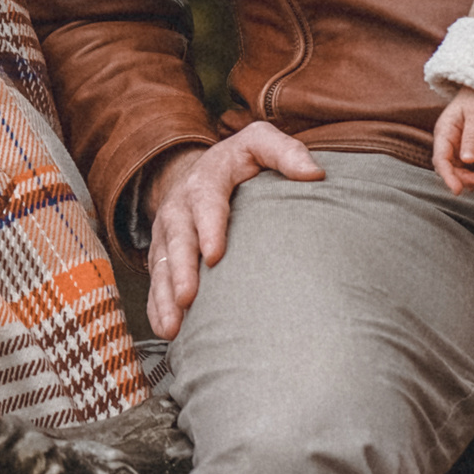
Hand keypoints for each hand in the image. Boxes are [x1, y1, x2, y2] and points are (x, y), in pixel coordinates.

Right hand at [144, 122, 322, 340]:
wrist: (205, 169)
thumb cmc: (242, 161)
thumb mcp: (261, 143)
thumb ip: (287, 152)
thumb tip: (316, 174)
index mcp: (206, 180)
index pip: (205, 202)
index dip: (208, 227)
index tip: (215, 255)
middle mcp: (180, 207)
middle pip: (177, 239)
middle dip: (180, 270)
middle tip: (188, 298)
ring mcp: (168, 233)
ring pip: (161, 265)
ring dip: (165, 296)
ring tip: (173, 326)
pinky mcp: (163, 255)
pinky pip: (156, 282)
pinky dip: (158, 306)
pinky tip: (168, 330)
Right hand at [433, 92, 473, 193]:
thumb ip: (472, 139)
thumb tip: (467, 161)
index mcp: (444, 131)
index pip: (440, 159)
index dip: (447, 176)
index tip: (457, 190)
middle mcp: (444, 140)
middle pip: (447, 167)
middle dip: (463, 178)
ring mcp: (451, 145)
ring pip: (454, 168)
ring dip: (468, 178)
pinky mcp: (459, 148)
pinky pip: (460, 166)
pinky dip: (469, 174)